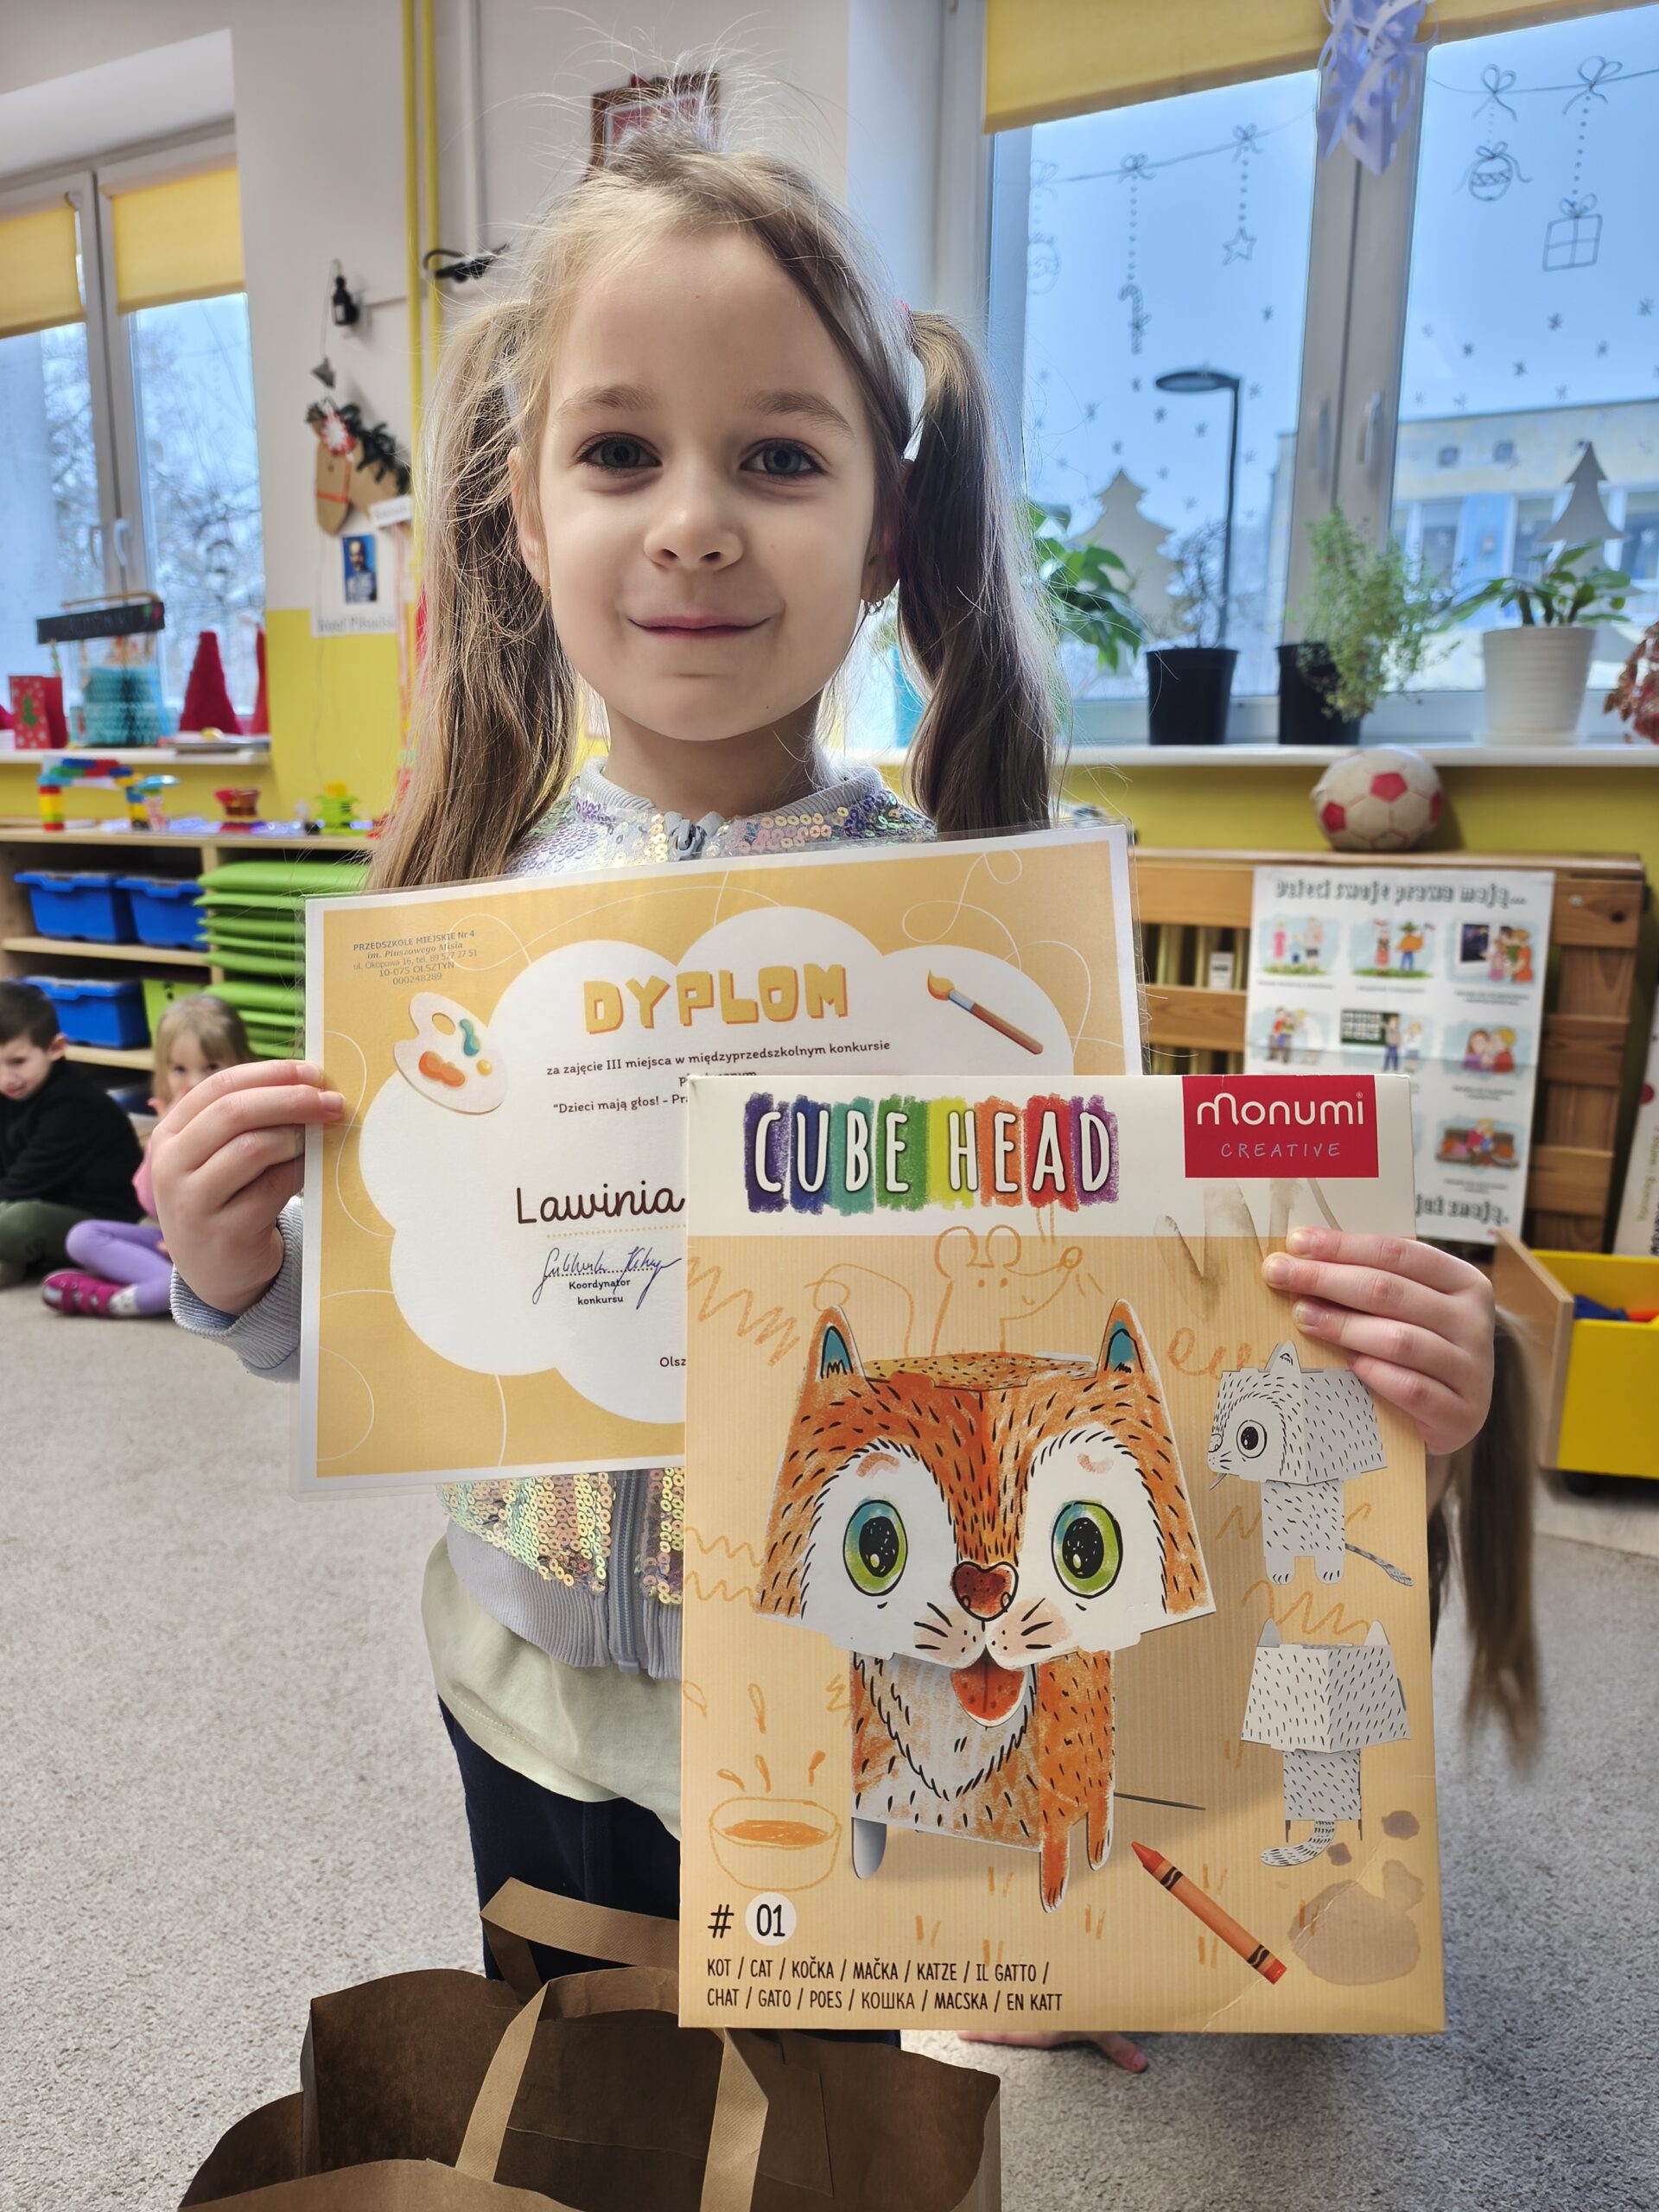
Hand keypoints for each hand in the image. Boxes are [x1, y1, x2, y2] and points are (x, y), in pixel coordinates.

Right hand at [149, 1059, 343, 1316]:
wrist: (216, 1272)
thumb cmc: (227, 1200)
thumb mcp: (219, 1157)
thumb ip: (249, 1121)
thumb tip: (311, 1085)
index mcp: (170, 1134)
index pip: (220, 1086)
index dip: (271, 1074)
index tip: (313, 1072)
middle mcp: (171, 1165)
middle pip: (234, 1112)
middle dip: (290, 1100)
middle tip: (331, 1102)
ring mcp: (192, 1202)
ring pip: (251, 1148)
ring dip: (296, 1137)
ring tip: (320, 1138)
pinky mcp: (223, 1233)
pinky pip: (271, 1189)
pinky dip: (299, 1172)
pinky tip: (314, 1168)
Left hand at [1261, 1227, 1493, 1456]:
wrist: (1454, 1415)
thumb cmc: (1419, 1347)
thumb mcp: (1407, 1307)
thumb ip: (1371, 1281)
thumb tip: (1300, 1257)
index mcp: (1464, 1281)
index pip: (1398, 1253)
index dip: (1343, 1246)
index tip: (1296, 1243)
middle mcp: (1475, 1321)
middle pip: (1390, 1291)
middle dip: (1327, 1280)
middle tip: (1280, 1275)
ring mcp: (1473, 1369)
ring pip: (1399, 1340)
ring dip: (1343, 1326)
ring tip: (1302, 1317)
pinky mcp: (1462, 1414)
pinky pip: (1412, 1389)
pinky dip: (1377, 1374)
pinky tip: (1349, 1365)